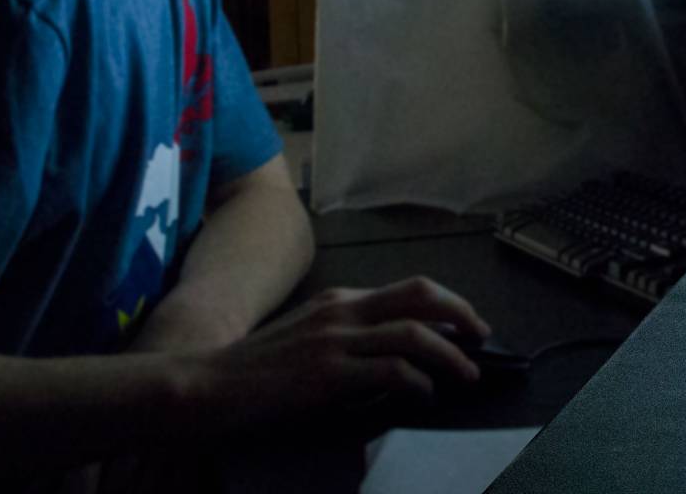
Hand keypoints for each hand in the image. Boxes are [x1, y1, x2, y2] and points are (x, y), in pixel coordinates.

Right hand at [174, 276, 491, 435]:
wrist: (203, 387)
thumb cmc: (252, 371)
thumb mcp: (304, 338)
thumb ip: (345, 337)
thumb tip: (392, 355)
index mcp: (337, 300)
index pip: (406, 290)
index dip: (445, 304)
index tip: (464, 324)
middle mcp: (341, 310)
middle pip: (421, 295)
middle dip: (461, 313)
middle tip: (481, 335)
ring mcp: (335, 340)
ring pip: (414, 334)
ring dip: (450, 354)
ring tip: (466, 373)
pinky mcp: (328, 374)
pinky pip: (391, 371)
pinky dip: (418, 383)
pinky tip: (424, 396)